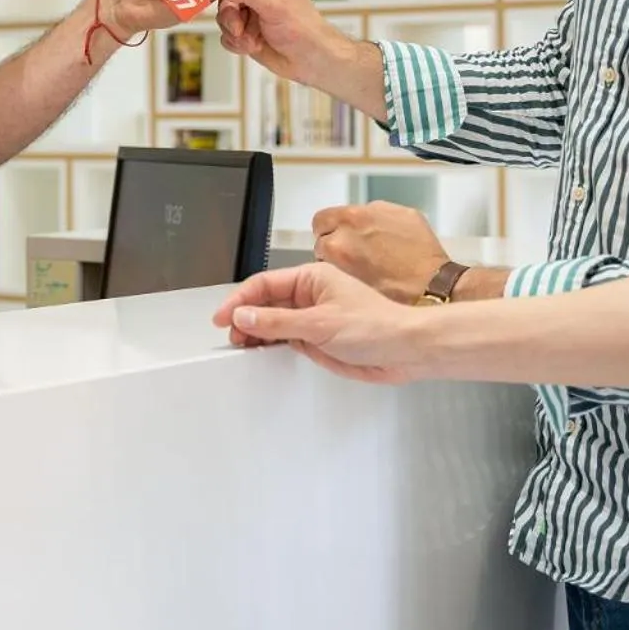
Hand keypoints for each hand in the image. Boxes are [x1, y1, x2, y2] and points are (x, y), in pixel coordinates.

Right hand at [209, 0, 339, 87]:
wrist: (311, 60)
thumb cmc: (303, 29)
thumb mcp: (273, 5)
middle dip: (230, 16)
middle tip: (238, 27)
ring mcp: (251, 13)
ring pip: (223, 17)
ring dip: (234, 31)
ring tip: (250, 40)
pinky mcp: (246, 32)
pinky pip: (227, 34)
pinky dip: (235, 42)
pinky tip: (251, 46)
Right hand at [212, 263, 424, 383]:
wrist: (405, 351)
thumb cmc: (377, 327)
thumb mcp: (320, 323)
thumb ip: (278, 322)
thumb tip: (244, 316)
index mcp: (311, 278)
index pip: (264, 284)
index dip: (240, 300)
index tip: (223, 317)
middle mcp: (310, 295)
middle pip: (265, 303)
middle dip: (245, 318)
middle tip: (231, 336)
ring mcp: (313, 318)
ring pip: (273, 322)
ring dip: (256, 332)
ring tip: (242, 345)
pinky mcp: (318, 339)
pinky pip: (286, 339)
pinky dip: (270, 345)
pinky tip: (261, 351)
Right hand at [312, 202, 449, 304]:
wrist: (435, 289)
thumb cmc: (396, 297)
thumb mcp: (350, 287)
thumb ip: (335, 267)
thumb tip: (332, 260)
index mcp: (337, 245)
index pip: (318, 240)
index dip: (327, 252)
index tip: (336, 259)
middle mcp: (352, 222)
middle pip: (326, 219)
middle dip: (334, 232)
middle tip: (350, 249)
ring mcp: (378, 212)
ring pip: (354, 213)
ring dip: (359, 226)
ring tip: (376, 247)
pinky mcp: (400, 210)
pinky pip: (382, 212)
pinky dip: (383, 223)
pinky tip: (394, 243)